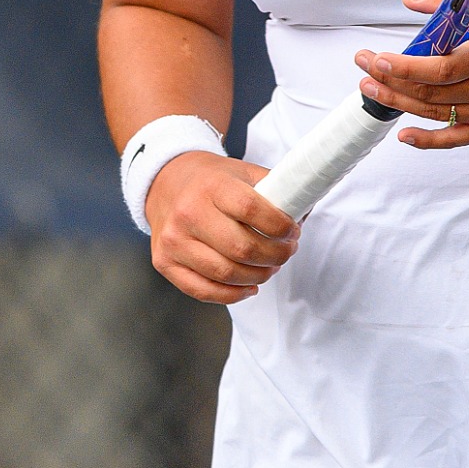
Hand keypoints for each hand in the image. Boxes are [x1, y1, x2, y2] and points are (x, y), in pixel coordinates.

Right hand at [145, 151, 298, 303]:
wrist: (166, 182)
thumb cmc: (213, 181)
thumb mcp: (243, 172)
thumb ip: (275, 190)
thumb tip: (304, 213)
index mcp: (212, 186)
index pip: (251, 210)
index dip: (280, 227)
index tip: (293, 231)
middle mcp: (188, 213)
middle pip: (242, 249)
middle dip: (275, 256)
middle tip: (287, 252)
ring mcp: (173, 241)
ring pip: (225, 274)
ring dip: (258, 276)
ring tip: (271, 267)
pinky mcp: (164, 263)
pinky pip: (203, 291)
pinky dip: (233, 295)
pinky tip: (250, 286)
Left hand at [355, 0, 468, 148]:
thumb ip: (453, 3)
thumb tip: (411, 1)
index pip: (439, 68)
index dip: (404, 67)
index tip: (377, 58)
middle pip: (429, 91)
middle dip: (389, 80)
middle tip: (362, 65)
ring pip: (435, 113)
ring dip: (398, 103)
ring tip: (369, 89)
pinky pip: (455, 138)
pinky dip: (428, 141)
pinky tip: (403, 135)